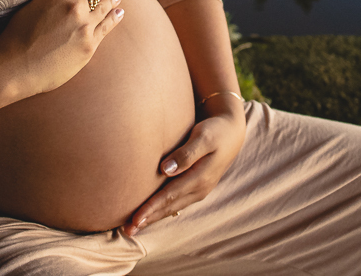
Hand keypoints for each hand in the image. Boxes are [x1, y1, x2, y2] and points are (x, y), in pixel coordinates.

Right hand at [0, 0, 124, 96]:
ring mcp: (83, 25)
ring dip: (112, 1)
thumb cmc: (17, 39)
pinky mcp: (89, 44)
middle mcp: (73, 5)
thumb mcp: (31, 7)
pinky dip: (114, 18)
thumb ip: (50, 1)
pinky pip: (106, 27)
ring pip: (103, 8)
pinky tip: (119, 13)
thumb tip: (60, 0)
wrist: (16, 66)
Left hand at [123, 96, 245, 236]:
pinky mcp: (196, 187)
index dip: (151, 208)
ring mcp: (199, 190)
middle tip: (128, 230)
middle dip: (148, 219)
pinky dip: (162, 210)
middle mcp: (200, 189)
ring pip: (172, 208)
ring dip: (153, 217)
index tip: (135, 218)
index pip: (170, 196)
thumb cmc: (215, 131)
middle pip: (169, 207)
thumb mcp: (203, 137)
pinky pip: (176, 202)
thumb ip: (186, 154)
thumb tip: (165, 169)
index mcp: (200, 178)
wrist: (232, 132)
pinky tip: (151, 213)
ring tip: (134, 227)